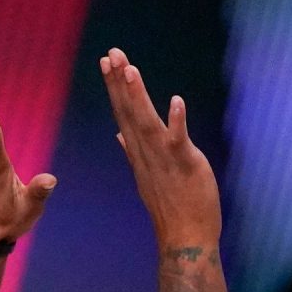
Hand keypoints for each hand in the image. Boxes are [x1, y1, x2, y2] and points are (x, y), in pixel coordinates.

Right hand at [100, 49, 220, 249]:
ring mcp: (164, 159)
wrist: (185, 239)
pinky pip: (179, 141)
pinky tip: (175, 101)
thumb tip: (119, 135)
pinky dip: (177, 121)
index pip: (123, 113)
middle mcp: (147, 153)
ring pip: (147, 123)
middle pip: (129, 112)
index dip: (115, 87)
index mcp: (139, 152)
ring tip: (130, 69)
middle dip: (120, 82)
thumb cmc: (171, 207)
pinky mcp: (185, 165)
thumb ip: (133, 151)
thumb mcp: (148, 175)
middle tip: (112, 53)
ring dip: (138, 96)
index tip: (106, 61)